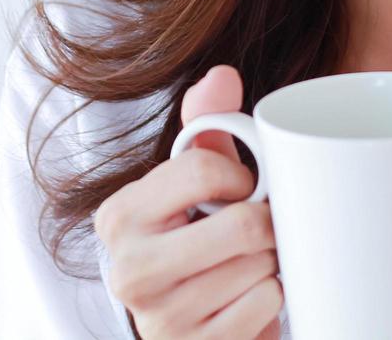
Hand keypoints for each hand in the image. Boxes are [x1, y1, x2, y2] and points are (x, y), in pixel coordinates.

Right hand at [96, 64, 281, 339]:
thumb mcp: (190, 181)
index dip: (242, 176)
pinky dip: (272, 298)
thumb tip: (223, 76)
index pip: (203, 170)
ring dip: (271, 262)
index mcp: (120, 215)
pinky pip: (264, 307)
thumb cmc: (191, 237)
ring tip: (251, 262)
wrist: (183, 324)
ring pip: (259, 269)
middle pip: (242, 225)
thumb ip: (204, 125)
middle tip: (261, 226)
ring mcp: (161, 319)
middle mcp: (129, 268)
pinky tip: (249, 296)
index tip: (243, 188)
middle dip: (266, 223)